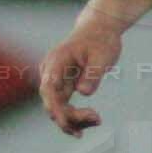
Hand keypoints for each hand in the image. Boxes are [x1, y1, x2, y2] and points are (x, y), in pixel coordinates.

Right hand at [39, 18, 123, 136]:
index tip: (67, 122)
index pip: (49, 89)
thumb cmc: (100, 39)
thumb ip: (92, 74)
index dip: (55, 108)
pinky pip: (64, 106)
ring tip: (97, 120)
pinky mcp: (63, 86)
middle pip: (51, 102)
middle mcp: (50, 72)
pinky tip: (91, 119)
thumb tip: (83, 92)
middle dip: (70, 117)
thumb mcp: (102, 55)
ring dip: (74, 119)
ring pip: (57, 108)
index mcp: (56, 61)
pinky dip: (76, 115)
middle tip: (97, 119)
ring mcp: (55, 80)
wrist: (98, 30)